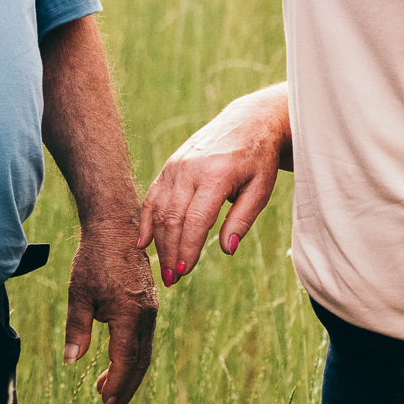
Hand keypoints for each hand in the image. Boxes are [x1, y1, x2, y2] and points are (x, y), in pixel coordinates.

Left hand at [62, 218, 157, 403]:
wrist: (117, 228)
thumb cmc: (94, 259)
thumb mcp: (78, 294)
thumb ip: (77, 329)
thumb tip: (71, 361)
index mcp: (129, 315)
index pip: (125, 360)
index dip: (116, 383)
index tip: (105, 401)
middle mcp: (145, 315)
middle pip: (140, 362)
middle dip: (126, 387)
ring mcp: (150, 310)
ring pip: (144, 351)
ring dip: (128, 374)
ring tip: (109, 392)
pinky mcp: (149, 304)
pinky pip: (144, 338)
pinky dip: (132, 356)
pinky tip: (116, 362)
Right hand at [137, 85, 289, 285]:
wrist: (246, 123)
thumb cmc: (257, 160)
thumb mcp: (261, 189)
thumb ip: (242, 219)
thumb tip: (226, 250)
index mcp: (216, 174)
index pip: (195, 219)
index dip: (188, 248)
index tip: (183, 272)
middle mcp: (190, 169)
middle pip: (173, 218)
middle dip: (170, 252)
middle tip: (172, 280)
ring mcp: (176, 166)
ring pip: (159, 210)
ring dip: (159, 243)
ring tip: (163, 269)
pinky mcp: (169, 167)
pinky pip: (152, 197)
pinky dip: (146, 221)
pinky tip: (142, 244)